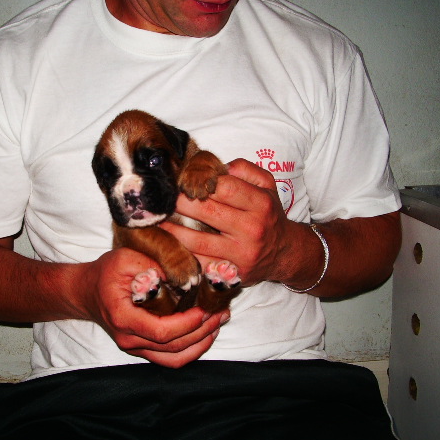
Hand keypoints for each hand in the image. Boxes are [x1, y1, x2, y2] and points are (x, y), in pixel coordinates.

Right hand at [82, 247, 228, 367]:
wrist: (85, 291)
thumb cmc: (105, 273)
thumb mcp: (126, 258)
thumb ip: (153, 265)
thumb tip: (184, 274)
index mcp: (124, 318)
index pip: (162, 331)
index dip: (188, 324)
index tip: (204, 309)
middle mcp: (129, 339)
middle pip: (173, 347)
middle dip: (202, 331)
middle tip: (221, 313)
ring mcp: (135, 347)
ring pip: (174, 358)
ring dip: (200, 343)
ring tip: (218, 323)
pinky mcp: (141, 348)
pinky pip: (169, 358)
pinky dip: (190, 349)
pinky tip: (204, 334)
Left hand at [161, 158, 297, 285]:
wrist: (284, 253)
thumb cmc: (268, 214)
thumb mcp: (267, 186)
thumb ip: (245, 169)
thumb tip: (219, 166)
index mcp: (260, 203)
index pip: (225, 187)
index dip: (200, 182)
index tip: (181, 180)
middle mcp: (252, 228)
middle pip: (207, 211)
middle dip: (179, 202)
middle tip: (160, 197)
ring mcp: (240, 253)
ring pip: (197, 239)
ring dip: (171, 229)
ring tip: (155, 219)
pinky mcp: (231, 273)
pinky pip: (199, 261)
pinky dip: (181, 252)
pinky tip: (166, 243)